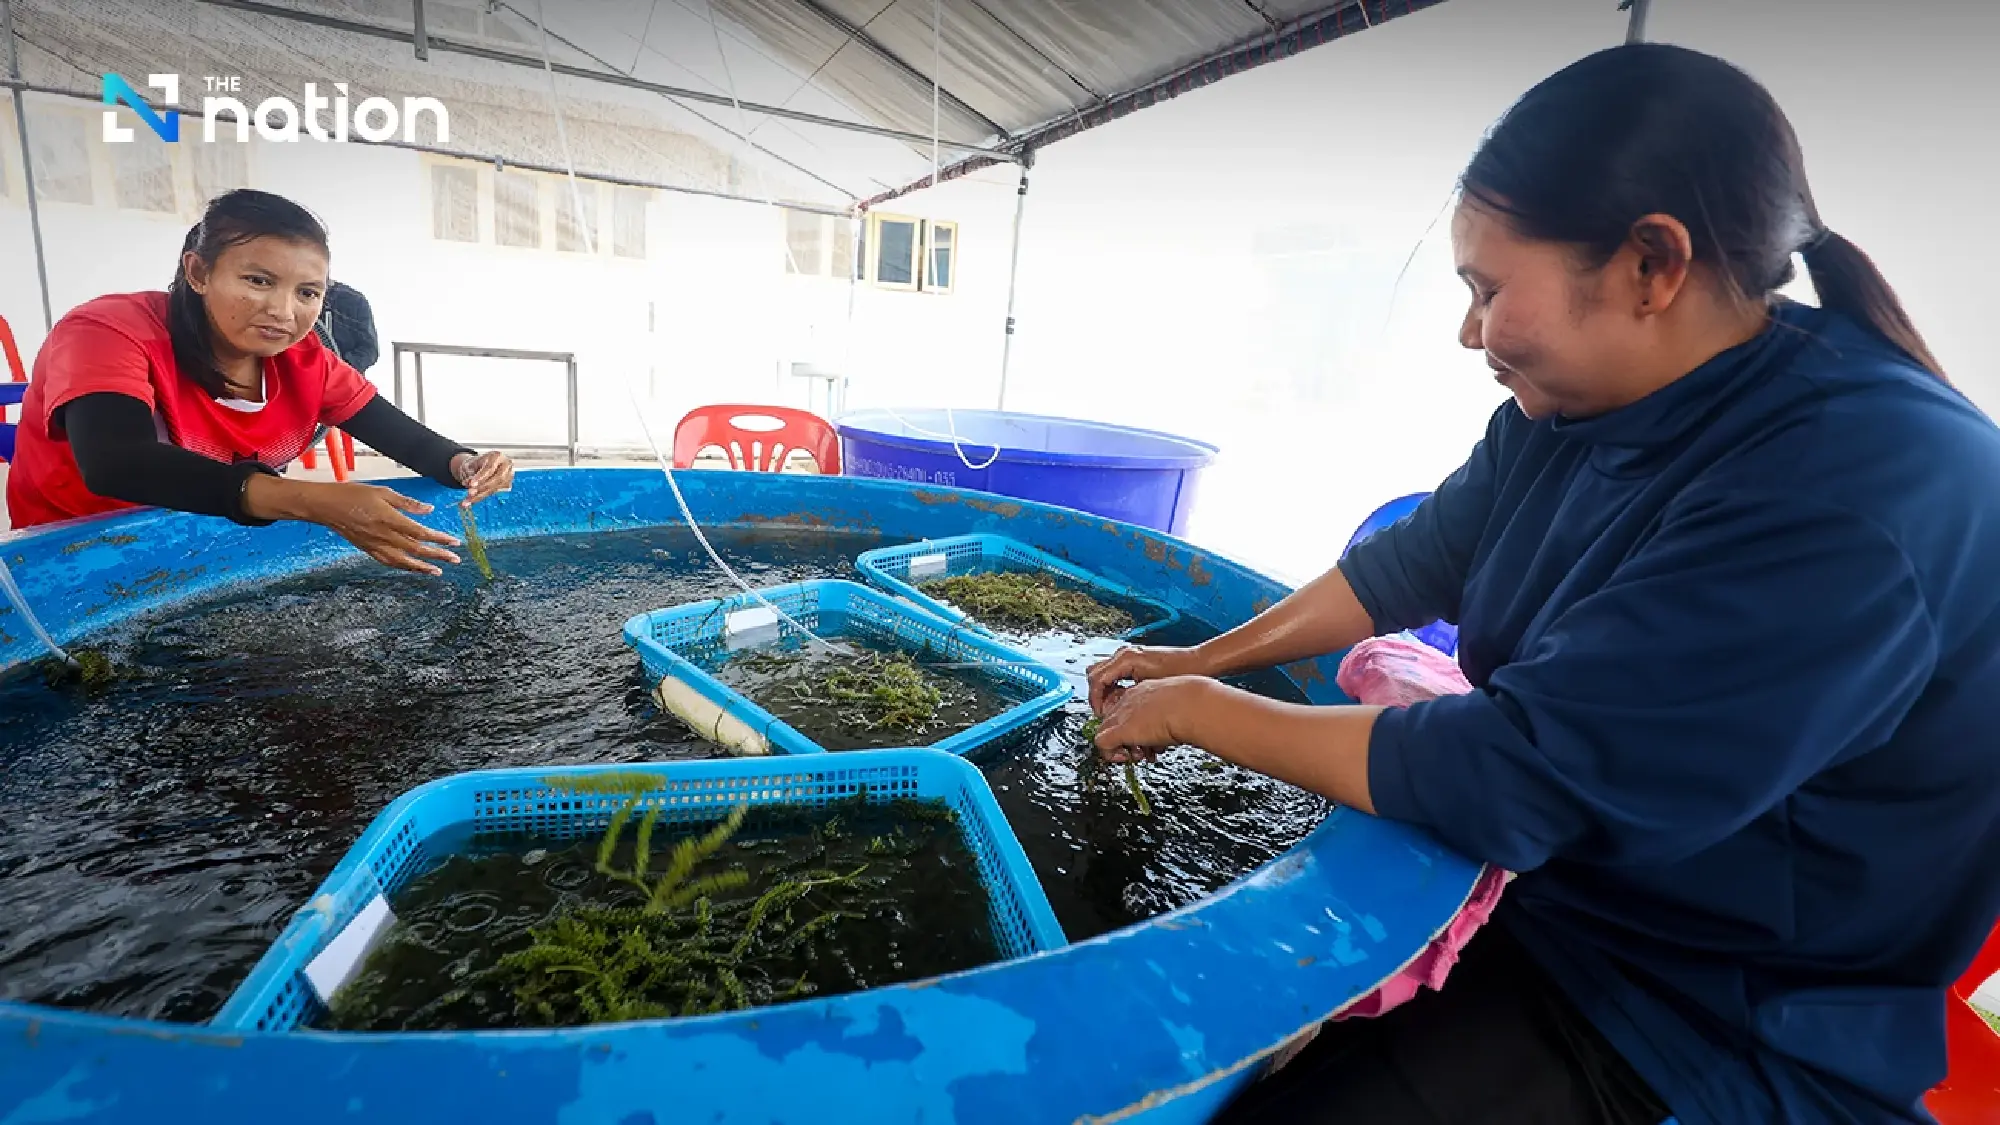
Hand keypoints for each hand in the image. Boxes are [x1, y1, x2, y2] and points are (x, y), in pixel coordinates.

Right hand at [299, 482, 462, 575]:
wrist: (325, 506)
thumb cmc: (352, 495)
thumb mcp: (383, 492)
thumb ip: (408, 503)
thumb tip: (428, 509)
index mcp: (390, 520)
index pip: (422, 534)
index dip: (440, 539)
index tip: (454, 543)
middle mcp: (384, 536)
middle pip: (417, 550)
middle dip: (438, 556)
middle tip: (455, 560)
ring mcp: (375, 545)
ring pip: (403, 562)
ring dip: (422, 567)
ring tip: (437, 571)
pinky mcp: (367, 549)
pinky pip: (388, 562)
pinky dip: (403, 567)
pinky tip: (411, 568)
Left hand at [451, 451, 513, 506]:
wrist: (481, 466)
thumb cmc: (476, 464)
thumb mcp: (470, 464)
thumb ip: (469, 473)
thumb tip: (468, 484)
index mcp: (497, 456)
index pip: (490, 468)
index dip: (481, 477)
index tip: (471, 484)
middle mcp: (506, 466)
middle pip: (497, 479)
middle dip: (482, 487)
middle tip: (470, 493)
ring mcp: (508, 476)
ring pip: (495, 488)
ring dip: (480, 495)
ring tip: (467, 500)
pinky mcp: (505, 485)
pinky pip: (492, 493)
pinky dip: (481, 497)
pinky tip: (471, 501)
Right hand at [1086, 644, 1210, 714]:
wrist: (1198, 662)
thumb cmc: (1180, 674)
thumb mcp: (1151, 690)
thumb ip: (1127, 698)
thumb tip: (1113, 711)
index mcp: (1126, 659)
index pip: (1097, 680)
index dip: (1096, 700)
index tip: (1100, 714)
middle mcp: (1124, 653)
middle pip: (1094, 674)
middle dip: (1097, 695)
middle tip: (1105, 712)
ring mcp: (1129, 654)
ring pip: (1102, 672)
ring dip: (1105, 690)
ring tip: (1115, 706)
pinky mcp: (1135, 659)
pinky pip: (1114, 672)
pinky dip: (1114, 685)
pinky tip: (1125, 697)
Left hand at [1093, 676, 1214, 763]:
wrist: (1193, 705)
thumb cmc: (1195, 705)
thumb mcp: (1182, 705)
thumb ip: (1174, 714)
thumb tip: (1178, 728)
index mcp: (1144, 691)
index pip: (1128, 709)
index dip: (1135, 726)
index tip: (1148, 736)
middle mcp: (1130, 700)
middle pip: (1114, 720)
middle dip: (1126, 738)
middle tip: (1140, 750)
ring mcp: (1122, 714)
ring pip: (1105, 731)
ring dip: (1120, 747)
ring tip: (1138, 755)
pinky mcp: (1120, 730)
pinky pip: (1101, 743)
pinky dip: (1110, 754)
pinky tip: (1126, 757)